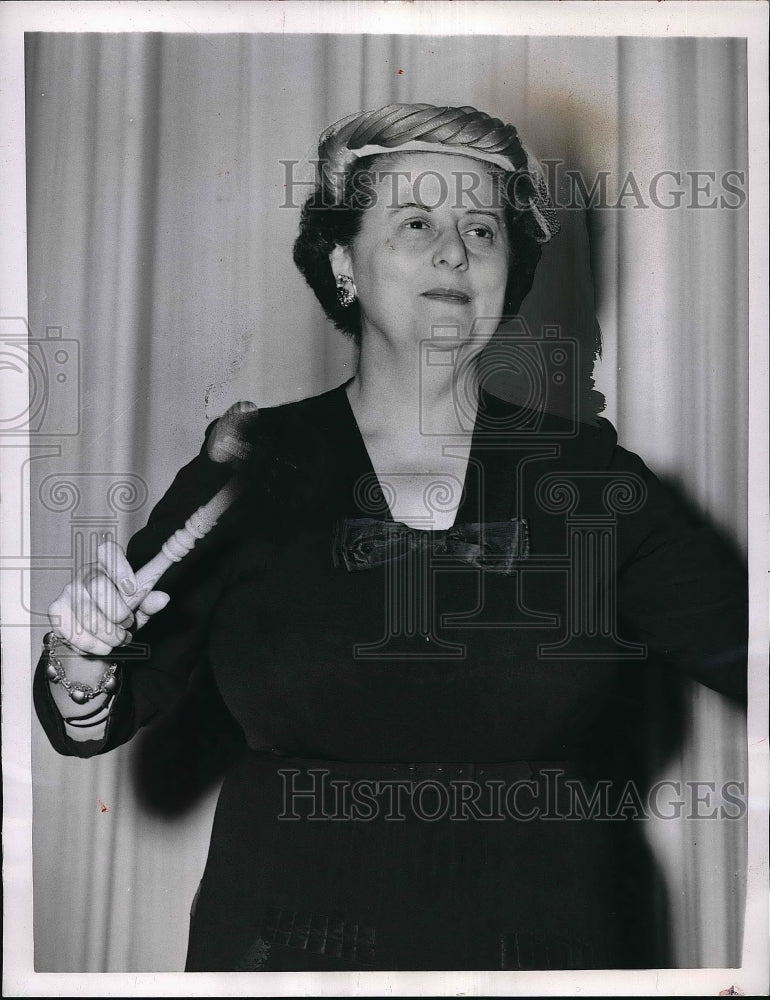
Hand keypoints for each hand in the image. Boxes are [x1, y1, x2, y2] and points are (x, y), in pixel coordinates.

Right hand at [47, 538, 169, 656]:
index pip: (108, 551)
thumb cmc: (119, 615)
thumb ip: (149, 604)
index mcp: (109, 566)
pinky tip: (99, 645)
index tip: (131, 588)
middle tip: (128, 625)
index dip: (119, 567)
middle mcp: (86, 574)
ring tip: (118, 640)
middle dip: (117, 612)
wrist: (94, 635)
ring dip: (108, 635)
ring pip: (87, 614)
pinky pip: (73, 631)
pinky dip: (90, 644)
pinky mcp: (56, 610)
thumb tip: (163, 598)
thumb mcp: (138, 610)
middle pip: (98, 585)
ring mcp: (68, 591)